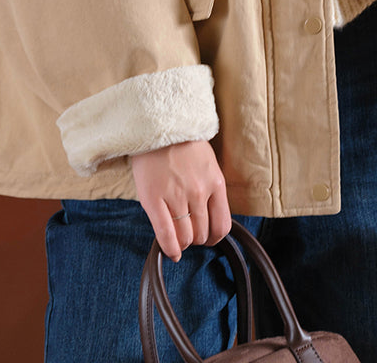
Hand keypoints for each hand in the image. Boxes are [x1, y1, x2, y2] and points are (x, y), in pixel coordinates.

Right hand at [131, 140, 231, 262]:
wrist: (158, 124)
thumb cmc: (182, 144)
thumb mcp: (207, 164)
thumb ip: (210, 189)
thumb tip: (209, 218)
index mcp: (215, 183)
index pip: (222, 225)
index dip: (214, 237)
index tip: (207, 238)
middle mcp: (199, 192)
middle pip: (202, 233)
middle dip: (196, 239)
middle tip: (189, 235)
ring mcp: (177, 196)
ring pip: (185, 236)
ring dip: (183, 243)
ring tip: (178, 239)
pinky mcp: (154, 199)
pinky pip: (165, 233)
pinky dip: (169, 247)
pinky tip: (170, 252)